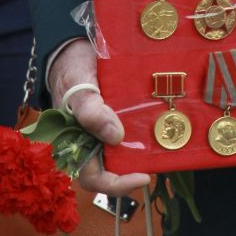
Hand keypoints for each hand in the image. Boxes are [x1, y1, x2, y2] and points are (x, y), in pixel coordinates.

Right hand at [47, 38, 151, 196]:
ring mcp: (106, 131)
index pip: (93, 178)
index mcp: (77, 144)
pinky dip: (146, 133)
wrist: (76, 51)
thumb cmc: (71, 72)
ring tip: (164, 146)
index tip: (142, 177)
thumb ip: (90, 111)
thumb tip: (116, 137)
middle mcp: (93, 142)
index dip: (117, 184)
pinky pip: (133, 131)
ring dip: (143, 153)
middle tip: (158, 163)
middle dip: (136, 169)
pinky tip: (160, 125)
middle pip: (114, 169)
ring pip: (126, 152)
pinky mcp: (119, 118)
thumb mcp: (79, 88)